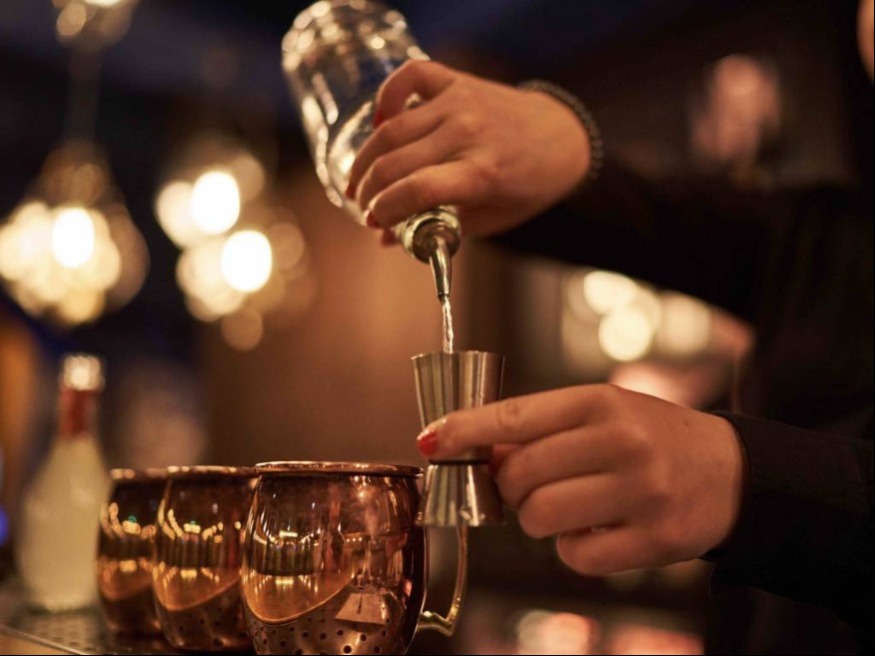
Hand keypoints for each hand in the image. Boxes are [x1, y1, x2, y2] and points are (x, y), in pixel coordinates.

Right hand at [347, 60, 591, 238]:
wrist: (564, 136)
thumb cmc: (528, 185)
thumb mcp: (493, 219)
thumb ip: (440, 229)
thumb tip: (385, 240)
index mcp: (482, 173)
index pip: (418, 190)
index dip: (384, 209)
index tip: (373, 222)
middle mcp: (468, 133)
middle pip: (395, 162)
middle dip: (368, 190)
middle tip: (362, 206)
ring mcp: (460, 102)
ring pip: (392, 128)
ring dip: (365, 157)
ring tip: (359, 179)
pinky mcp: (457, 81)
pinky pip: (410, 77)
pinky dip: (387, 96)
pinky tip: (381, 122)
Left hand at [416, 384, 744, 574]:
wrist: (730, 471)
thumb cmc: (653, 437)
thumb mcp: (604, 413)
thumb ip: (544, 429)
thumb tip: (479, 450)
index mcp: (602, 402)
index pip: (516, 415)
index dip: (466, 430)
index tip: (432, 440)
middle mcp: (622, 441)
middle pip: (520, 475)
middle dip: (509, 487)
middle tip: (527, 485)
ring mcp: (641, 491)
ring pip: (540, 517)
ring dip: (537, 519)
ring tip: (568, 505)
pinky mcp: (655, 538)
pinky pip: (575, 555)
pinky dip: (573, 547)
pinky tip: (598, 528)